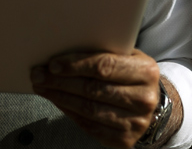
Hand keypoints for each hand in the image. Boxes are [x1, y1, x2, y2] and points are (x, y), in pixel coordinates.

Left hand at [30, 49, 163, 147]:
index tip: (53, 64)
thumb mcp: (128, 57)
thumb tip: (64, 52)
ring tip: (43, 88)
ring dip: (60, 97)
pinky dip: (69, 112)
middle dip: (60, 82)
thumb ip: (106, 52)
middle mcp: (144, 99)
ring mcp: (135, 122)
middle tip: (39, 75)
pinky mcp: (124, 140)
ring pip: (88, 109)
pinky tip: (58, 101)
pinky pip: (89, 126)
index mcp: (146, 71)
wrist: (152, 105)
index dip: (75, 65)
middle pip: (92, 89)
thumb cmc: (132, 75)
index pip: (104, 66)